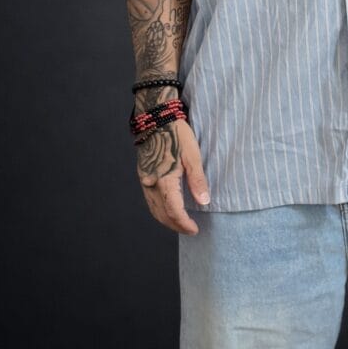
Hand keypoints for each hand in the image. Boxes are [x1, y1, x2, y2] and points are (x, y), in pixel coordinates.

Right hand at [137, 119, 209, 235]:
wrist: (156, 119)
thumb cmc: (177, 134)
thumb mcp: (193, 155)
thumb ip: (198, 180)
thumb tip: (204, 202)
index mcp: (165, 180)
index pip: (174, 211)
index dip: (184, 224)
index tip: (195, 229)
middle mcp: (151, 184)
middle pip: (162, 214)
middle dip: (176, 225)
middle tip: (190, 229)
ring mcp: (145, 180)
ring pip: (154, 209)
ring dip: (166, 220)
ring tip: (180, 223)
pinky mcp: (143, 175)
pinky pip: (149, 200)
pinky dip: (159, 210)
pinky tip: (167, 209)